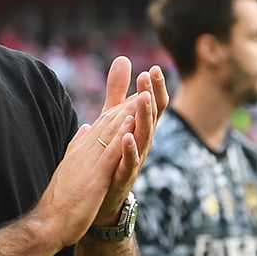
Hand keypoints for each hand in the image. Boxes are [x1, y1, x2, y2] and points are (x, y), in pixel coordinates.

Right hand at [32, 102, 138, 248]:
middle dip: (128, 101)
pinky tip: (133, 123)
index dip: (120, 107)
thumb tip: (86, 128)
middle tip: (144, 82)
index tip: (135, 93)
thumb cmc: (60, 200)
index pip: (103, 123)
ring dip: (128, 111)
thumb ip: (77, 146)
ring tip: (143, 92)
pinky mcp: (96, 175)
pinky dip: (122, 135)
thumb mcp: (70, 167)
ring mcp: (89, 161)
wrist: (48, 223)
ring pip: (112, 131)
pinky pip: (111, 152)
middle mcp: (85, 149)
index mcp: (81, 149)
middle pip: (109, 121)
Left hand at [94, 57, 168, 224]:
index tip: (153, 68)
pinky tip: (126, 136)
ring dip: (144, 117)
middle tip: (150, 76)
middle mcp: (142, 142)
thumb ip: (117, 91)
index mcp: (140, 128)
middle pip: (152, 116)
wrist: (101, 196)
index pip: (152, 104)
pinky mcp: (123, 176)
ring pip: (144, 136)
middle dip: (151, 95)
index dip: (155, 87)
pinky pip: (129, 162)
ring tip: (143, 98)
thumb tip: (123, 59)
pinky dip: (129, 149)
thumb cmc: (112, 154)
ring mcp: (135, 160)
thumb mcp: (113, 118)